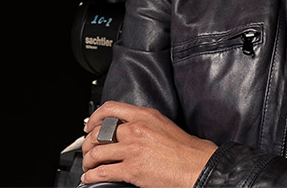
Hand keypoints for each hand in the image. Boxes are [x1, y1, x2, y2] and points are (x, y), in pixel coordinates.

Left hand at [80, 101, 217, 187]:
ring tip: (88, 165)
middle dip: (88, 143)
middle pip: (99, 132)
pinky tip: (91, 177)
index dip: (95, 118)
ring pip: (97, 152)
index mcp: (145, 115)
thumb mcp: (164, 125)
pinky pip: (103, 171)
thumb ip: (145, 124)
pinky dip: (92, 175)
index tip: (90, 125)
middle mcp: (136, 129)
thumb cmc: (187, 150)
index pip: (110, 109)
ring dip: (88, 161)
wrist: (198, 166)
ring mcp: (133, 149)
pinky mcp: (132, 169)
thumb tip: (130, 130)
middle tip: (87, 149)